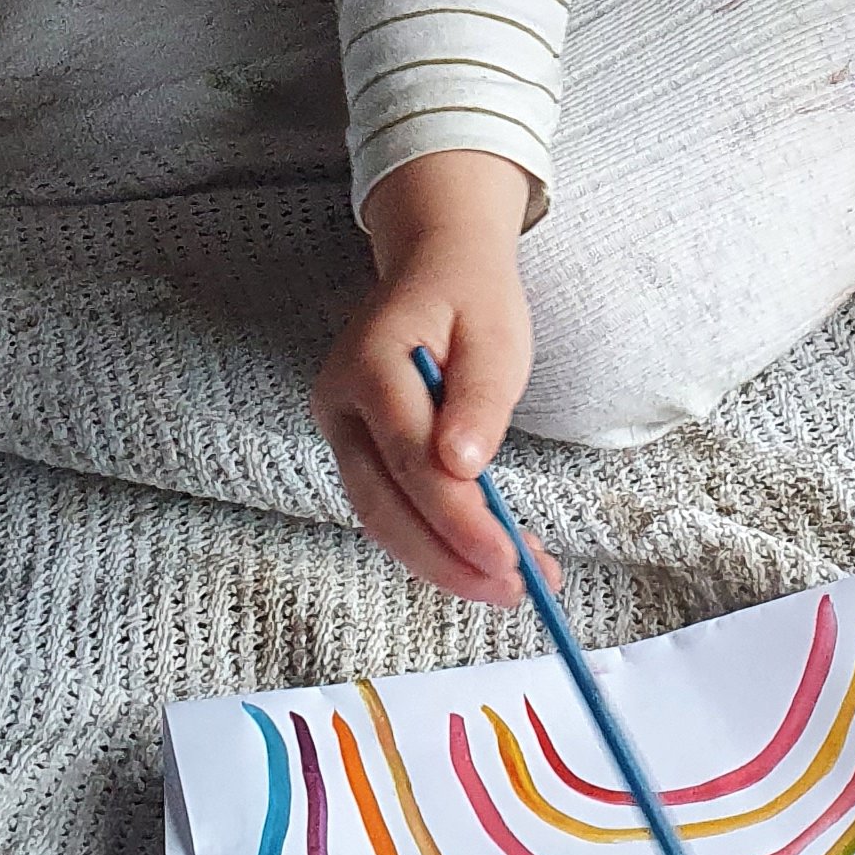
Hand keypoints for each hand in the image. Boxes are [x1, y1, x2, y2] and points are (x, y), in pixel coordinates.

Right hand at [311, 150, 561, 608]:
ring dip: (446, 563)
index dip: (459, 519)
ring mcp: (342, 432)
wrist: (437, 265)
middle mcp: (340, 406)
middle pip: (384, 505)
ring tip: (512, 585)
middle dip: (449, 560)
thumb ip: (480, 398)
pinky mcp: (358, 453)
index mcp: (370, 365)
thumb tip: (464, 468)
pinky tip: (485, 560)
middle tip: (514, 588)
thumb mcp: (495, 333)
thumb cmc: (470, 296)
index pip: (410, 459)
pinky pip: (392, 509)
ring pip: (384, 519)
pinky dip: (437, 543)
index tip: (510, 559)